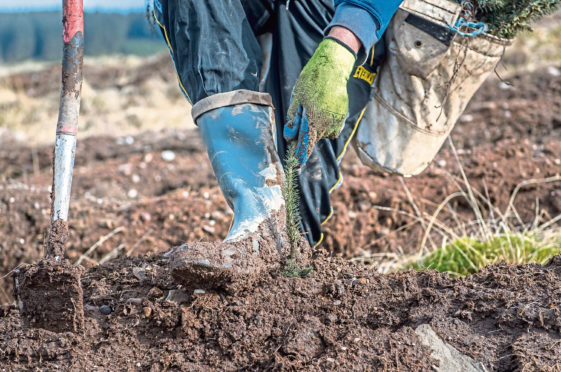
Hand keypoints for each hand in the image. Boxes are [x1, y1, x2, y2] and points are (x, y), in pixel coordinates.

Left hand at [284, 28, 357, 164]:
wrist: (333, 68)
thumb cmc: (311, 81)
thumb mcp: (296, 98)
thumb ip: (293, 119)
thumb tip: (289, 137)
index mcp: (313, 120)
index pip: (305, 145)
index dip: (300, 156)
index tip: (296, 164)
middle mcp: (326, 124)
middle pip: (313, 138)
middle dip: (306, 134)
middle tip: (302, 114)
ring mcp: (336, 121)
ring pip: (322, 134)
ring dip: (315, 128)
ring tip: (314, 108)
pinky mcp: (342, 118)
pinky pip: (331, 128)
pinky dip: (325, 124)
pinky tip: (323, 110)